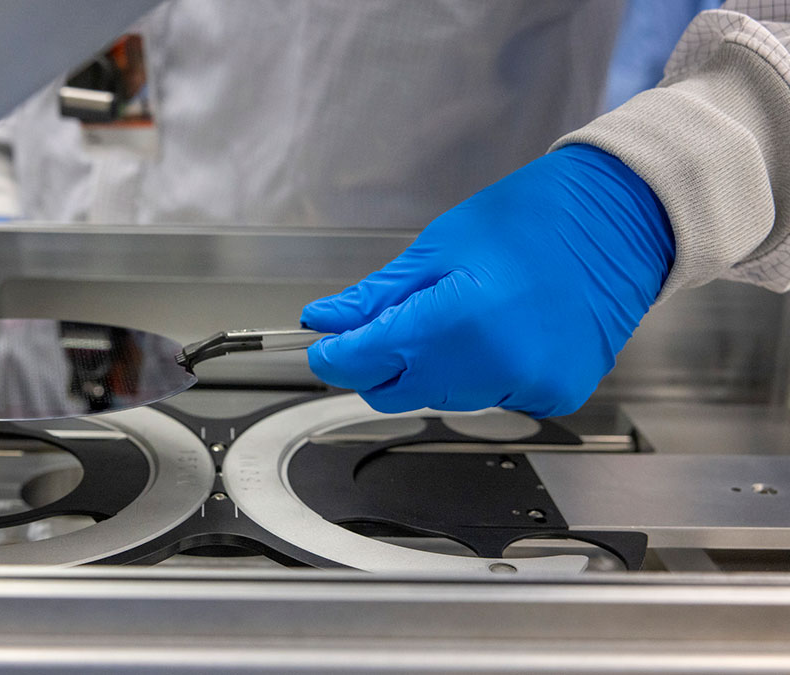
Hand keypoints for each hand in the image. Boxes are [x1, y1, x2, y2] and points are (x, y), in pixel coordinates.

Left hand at [300, 144, 673, 417]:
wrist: (620, 220)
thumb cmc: (531, 220)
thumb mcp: (438, 247)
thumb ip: (377, 298)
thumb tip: (325, 323)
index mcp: (458, 321)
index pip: (367, 362)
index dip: (336, 355)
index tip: (325, 344)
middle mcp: (494, 366)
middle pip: (399, 392)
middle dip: (382, 364)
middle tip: (393, 322)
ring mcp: (528, 386)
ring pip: (442, 399)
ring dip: (432, 369)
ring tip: (462, 314)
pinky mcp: (554, 396)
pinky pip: (491, 397)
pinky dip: (480, 374)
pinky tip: (500, 333)